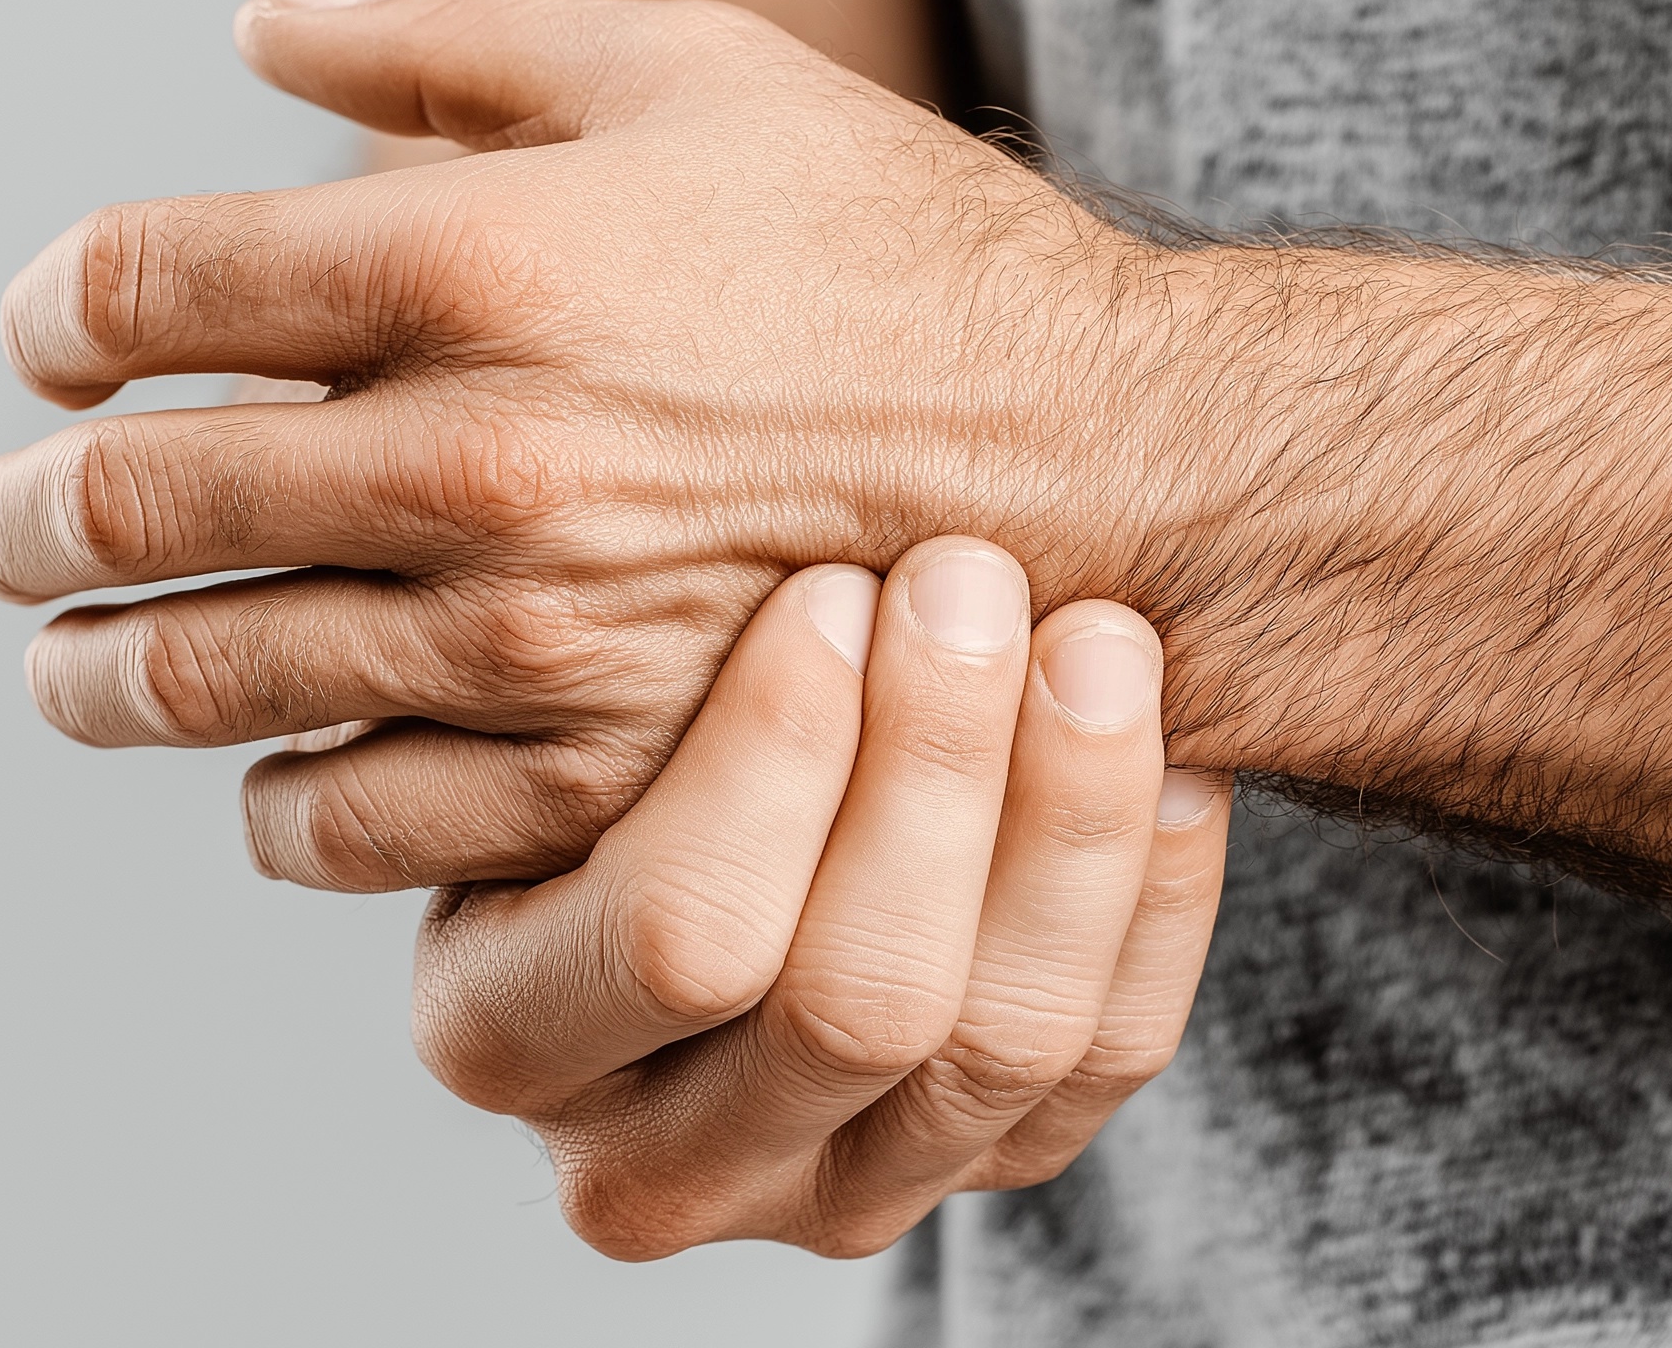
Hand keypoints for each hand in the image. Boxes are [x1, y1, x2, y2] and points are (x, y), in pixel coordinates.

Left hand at [0, 0, 1216, 887]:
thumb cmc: (887, 251)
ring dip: (102, 676)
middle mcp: (474, 460)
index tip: (51, 335)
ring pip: (212, 683)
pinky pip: (359, 827)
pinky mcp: (597, 781)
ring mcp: (529, 643)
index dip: (55, 308)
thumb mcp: (686, 75)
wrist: (1098, 470)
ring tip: (76, 668)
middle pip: (131, 502)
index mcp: (471, 259)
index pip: (136, 285)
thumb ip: (441, 38)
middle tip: (1, 529)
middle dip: (26, 517)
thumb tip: (252, 19)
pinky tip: (273, 775)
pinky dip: (281, 805)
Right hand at [407, 538, 1230, 1256]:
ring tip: (1097, 634)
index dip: (780, 756)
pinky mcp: (990, 1164)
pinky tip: (1171, 746)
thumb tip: (657, 480)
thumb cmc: (615, 692)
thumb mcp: (558, 668)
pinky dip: (1154, 890)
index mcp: (500, 1032)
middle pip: (856, 1004)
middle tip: (972, 575)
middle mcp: (652, 1161)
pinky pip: (1109, 1051)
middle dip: (939, 766)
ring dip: (1074, 816)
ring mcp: (836, 1192)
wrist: (722, 790)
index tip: (832, 584)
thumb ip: (597, 625)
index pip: (677, 936)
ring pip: (1006, 1040)